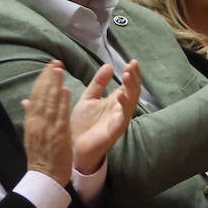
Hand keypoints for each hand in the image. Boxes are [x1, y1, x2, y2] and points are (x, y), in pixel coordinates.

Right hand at [22, 61, 73, 184]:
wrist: (43, 177)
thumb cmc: (40, 157)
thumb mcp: (31, 135)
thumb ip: (31, 117)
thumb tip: (26, 101)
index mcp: (31, 122)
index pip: (35, 97)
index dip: (41, 82)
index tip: (47, 69)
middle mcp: (37, 123)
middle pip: (41, 96)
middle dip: (48, 78)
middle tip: (54, 63)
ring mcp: (47, 129)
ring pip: (50, 103)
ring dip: (54, 85)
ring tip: (59, 70)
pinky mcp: (58, 136)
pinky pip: (60, 116)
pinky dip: (62, 103)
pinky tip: (65, 90)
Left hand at [71, 60, 138, 174]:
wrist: (72, 146)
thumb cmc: (82, 123)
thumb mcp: (89, 98)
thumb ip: (98, 83)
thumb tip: (109, 65)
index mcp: (115, 102)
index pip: (128, 86)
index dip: (132, 74)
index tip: (132, 61)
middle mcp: (120, 110)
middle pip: (133, 93)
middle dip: (134, 79)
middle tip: (132, 66)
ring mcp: (118, 121)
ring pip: (130, 104)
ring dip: (130, 89)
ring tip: (127, 76)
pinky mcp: (113, 132)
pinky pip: (122, 119)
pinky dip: (123, 108)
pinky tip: (120, 96)